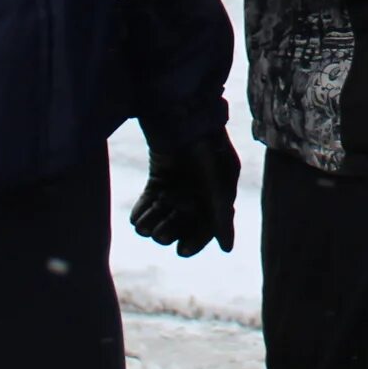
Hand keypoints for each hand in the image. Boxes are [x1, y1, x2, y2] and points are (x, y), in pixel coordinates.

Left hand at [131, 129, 242, 256]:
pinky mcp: (156, 182)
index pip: (206, 229)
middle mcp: (196, 196)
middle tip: (162, 232)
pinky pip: (147, 207)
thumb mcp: (219, 182)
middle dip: (171, 231)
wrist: (183, 117)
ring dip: (153, 224)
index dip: (195, 242)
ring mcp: (175, 189)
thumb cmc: (207, 148)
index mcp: (216, 198)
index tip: (182, 251)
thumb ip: (222, 215)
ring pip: (161, 220)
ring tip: (147, 222)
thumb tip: (226, 249)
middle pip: (181, 227)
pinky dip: (142, 214)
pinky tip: (140, 216)